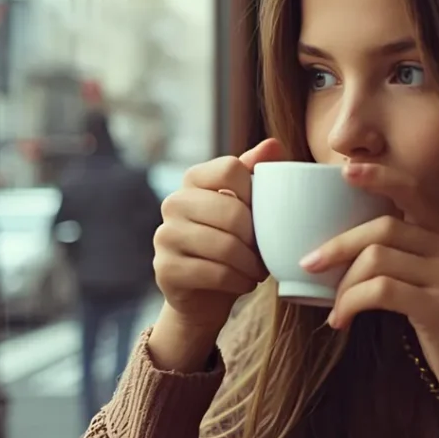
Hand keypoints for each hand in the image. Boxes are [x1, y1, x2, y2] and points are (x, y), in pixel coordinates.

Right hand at [149, 138, 282, 370]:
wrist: (207, 293)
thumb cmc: (234, 243)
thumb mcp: (248, 207)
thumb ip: (258, 175)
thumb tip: (274, 144)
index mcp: (194, 179)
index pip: (232, 169)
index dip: (256, 195)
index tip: (263, 217)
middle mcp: (173, 202)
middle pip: (232, 211)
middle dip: (258, 239)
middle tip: (266, 254)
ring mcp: (164, 235)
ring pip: (226, 246)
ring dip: (252, 265)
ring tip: (257, 270)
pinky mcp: (165, 268)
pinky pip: (216, 273)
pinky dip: (240, 281)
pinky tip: (245, 283)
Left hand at [300, 163, 438, 422]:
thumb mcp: (434, 284)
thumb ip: (406, 260)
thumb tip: (347, 250)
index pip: (413, 192)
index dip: (379, 177)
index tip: (344, 170)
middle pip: (383, 227)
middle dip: (339, 244)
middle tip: (309, 263)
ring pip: (376, 258)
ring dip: (343, 283)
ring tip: (333, 308)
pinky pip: (379, 291)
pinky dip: (351, 304)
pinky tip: (341, 322)